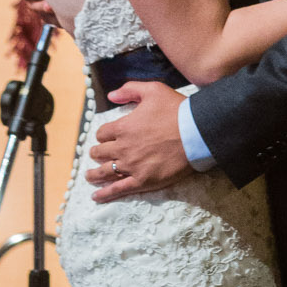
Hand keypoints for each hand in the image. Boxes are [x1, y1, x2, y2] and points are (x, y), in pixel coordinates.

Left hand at [87, 81, 189, 200]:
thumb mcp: (153, 89)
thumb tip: (110, 96)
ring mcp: (132, 166)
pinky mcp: (143, 180)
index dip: (103, 135)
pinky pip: (118, 189)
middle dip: (98, 153)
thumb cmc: (176, 110)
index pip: (102, 134)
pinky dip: (105, 193)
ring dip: (94, 174)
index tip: (106, 138)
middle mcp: (123, 148)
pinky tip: (96, 197)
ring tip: (90, 176)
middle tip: (97, 155)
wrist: (196, 132)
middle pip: (101, 153)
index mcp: (123, 127)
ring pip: (105, 171)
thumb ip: (130, 89)